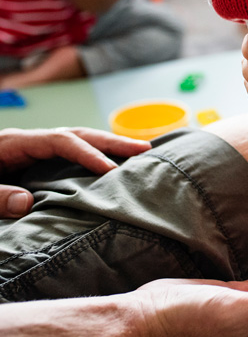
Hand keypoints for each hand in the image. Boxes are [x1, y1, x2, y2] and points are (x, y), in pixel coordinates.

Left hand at [0, 127, 149, 217]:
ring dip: (108, 146)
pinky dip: (95, 158)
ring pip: (77, 142)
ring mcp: (31, 152)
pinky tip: (113, 166)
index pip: (59, 141)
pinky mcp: (33, 165)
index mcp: (12, 144)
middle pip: (76, 134)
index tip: (109, 170)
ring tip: (141, 153)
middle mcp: (26, 143)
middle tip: (145, 149)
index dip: (86, 153)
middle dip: (111, 141)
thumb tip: (26, 202)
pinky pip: (70, 157)